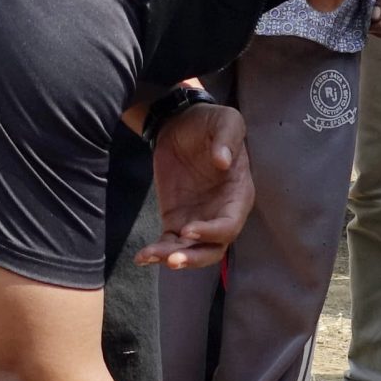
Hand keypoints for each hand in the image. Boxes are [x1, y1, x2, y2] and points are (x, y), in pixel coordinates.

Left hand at [139, 102, 252, 270]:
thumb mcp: (226, 120)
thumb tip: (222, 161)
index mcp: (238, 196)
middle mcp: (221, 214)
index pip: (230, 225)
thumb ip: (227, 138)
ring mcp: (198, 219)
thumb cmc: (210, 122)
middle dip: (193, 258)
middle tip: (172, 260)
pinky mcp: (176, 219)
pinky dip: (158, 252)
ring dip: (172, 257)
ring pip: (190, 251)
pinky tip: (142, 257)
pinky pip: (169, 242)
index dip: (212, 233)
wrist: (181, 123)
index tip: (189, 230)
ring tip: (149, 256)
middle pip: (213, 249)